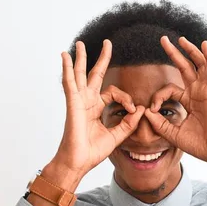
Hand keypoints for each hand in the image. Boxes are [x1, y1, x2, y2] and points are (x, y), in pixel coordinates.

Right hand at [52, 39, 145, 178]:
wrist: (78, 162)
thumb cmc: (92, 152)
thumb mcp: (116, 136)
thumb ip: (128, 123)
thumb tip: (141, 109)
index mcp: (96, 109)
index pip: (113, 92)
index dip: (126, 98)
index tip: (132, 111)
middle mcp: (87, 102)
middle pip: (95, 75)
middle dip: (101, 59)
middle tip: (107, 43)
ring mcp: (78, 102)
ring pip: (80, 75)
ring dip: (81, 58)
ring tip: (80, 43)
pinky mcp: (72, 104)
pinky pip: (69, 83)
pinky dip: (67, 69)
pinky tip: (65, 57)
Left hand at [144, 36, 206, 166]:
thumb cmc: (200, 145)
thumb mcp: (173, 134)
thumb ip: (159, 123)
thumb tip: (145, 112)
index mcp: (189, 102)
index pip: (169, 90)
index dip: (158, 96)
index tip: (152, 108)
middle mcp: (197, 93)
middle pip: (185, 67)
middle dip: (174, 53)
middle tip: (163, 40)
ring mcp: (206, 90)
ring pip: (198, 64)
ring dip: (190, 50)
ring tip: (180, 38)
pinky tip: (203, 44)